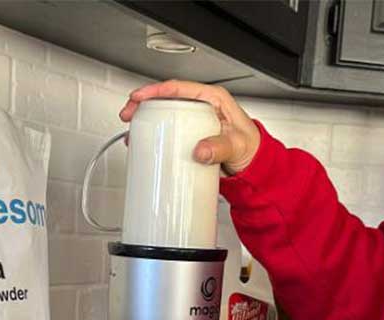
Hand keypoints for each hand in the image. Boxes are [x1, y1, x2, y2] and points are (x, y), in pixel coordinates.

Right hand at [119, 80, 260, 174]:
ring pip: (164, 113)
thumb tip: (199, 151)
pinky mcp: (190, 135)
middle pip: (166, 98)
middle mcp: (201, 106)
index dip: (157, 90)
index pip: (180, 88)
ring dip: (145, 119)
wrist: (254, 166)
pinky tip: (144, 142)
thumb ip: (221, 147)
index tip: (140, 97)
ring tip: (132, 131)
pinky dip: (154, 134)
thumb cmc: (251, 149)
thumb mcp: (238, 145)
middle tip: (129, 114)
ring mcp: (194, 120)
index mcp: (213, 99)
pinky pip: (168, 129)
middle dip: (143, 103)